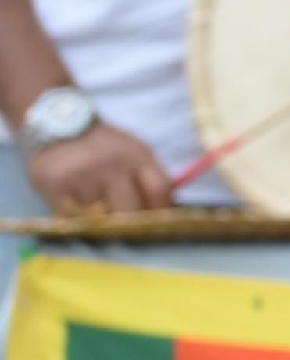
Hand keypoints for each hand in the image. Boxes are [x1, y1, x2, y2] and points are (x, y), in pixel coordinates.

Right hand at [29, 122, 170, 217]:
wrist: (61, 126)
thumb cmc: (103, 146)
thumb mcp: (133, 151)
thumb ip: (147, 178)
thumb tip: (163, 213)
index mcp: (137, 155)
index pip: (158, 189)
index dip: (161, 211)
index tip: (156, 225)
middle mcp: (112, 164)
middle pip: (130, 212)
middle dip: (129, 227)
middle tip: (125, 233)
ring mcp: (83, 175)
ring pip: (99, 219)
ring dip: (99, 223)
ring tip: (96, 213)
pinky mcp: (55, 186)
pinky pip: (71, 219)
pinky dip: (75, 221)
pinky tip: (75, 209)